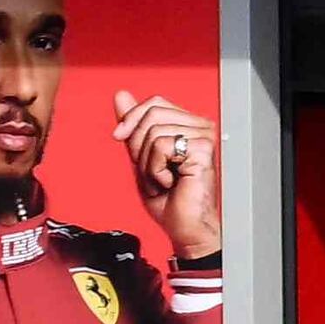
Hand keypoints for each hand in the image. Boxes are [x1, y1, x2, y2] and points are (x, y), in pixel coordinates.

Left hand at [112, 94, 219, 262]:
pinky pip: (161, 146)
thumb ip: (134, 126)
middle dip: (139, 145)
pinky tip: (170, 182)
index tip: (119, 136)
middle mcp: (200, 128)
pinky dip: (156, 169)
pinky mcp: (203, 150)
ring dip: (148, 162)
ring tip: (162, 179)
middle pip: (152, 113)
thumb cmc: (170, 199)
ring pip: (154, 131)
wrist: (184, 227)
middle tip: (151, 171)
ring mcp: (204, 137)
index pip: (154, 103)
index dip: (132, 118)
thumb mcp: (141, 156)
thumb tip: (121, 96)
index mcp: (188, 126)